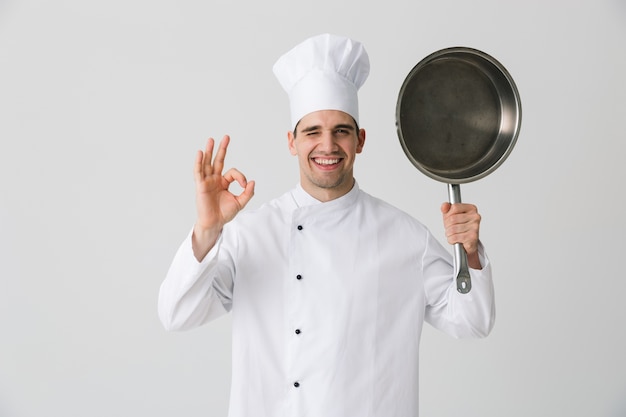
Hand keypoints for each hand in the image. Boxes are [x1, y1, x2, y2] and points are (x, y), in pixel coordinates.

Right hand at [192, 135, 254, 259]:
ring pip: (207, 163)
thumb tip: (253, 182)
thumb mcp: (240, 202)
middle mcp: (214, 179)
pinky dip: (199, 162)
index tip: (245, 186)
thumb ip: (248, 193)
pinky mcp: (200, 186)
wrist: (215, 223)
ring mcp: (207, 181)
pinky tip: (200, 153)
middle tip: (226, 137)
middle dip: (222, 149)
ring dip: (209, 151)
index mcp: (223, 182)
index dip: (241, 177)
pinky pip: (198, 172)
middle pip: (218, 161)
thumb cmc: (225, 213)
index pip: (232, 172)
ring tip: (211, 140)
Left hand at [440, 202, 481, 268]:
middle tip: (450, 229)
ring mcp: (475, 227)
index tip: (449, 219)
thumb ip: (446, 209)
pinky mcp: (473, 237)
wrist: (468, 243)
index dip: (448, 214)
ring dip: (449, 234)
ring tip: (453, 234)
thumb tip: (444, 206)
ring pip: (452, 229)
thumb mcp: (451, 215)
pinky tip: (455, 240)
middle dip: (447, 225)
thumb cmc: (460, 227)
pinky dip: (451, 240)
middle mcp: (475, 217)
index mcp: (471, 209)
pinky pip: (454, 237)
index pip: (455, 207)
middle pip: (452, 219)